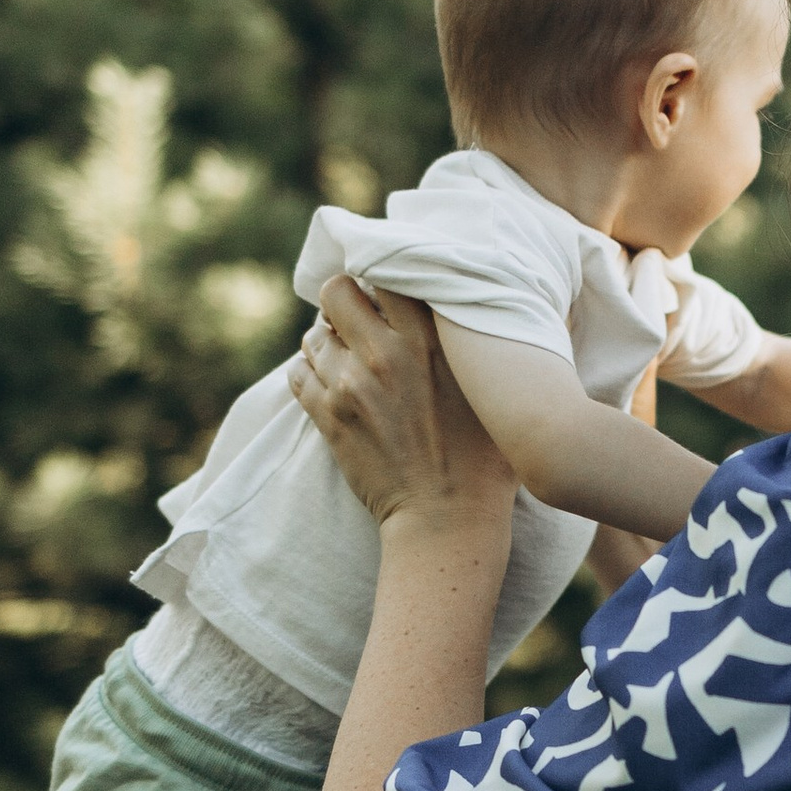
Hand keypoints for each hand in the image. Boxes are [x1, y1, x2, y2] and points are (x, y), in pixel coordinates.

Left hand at [290, 277, 513, 541]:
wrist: (447, 518)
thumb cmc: (485, 456)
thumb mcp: (493, 387)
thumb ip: (474, 341)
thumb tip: (473, 307)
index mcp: (430, 338)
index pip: (387, 272)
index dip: (383, 277)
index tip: (388, 290)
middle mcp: (384, 353)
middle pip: (336, 292)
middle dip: (345, 301)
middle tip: (360, 321)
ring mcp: (349, 385)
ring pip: (314, 335)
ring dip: (329, 342)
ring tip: (350, 361)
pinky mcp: (327, 417)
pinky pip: (297, 375)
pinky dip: (310, 375)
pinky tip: (333, 386)